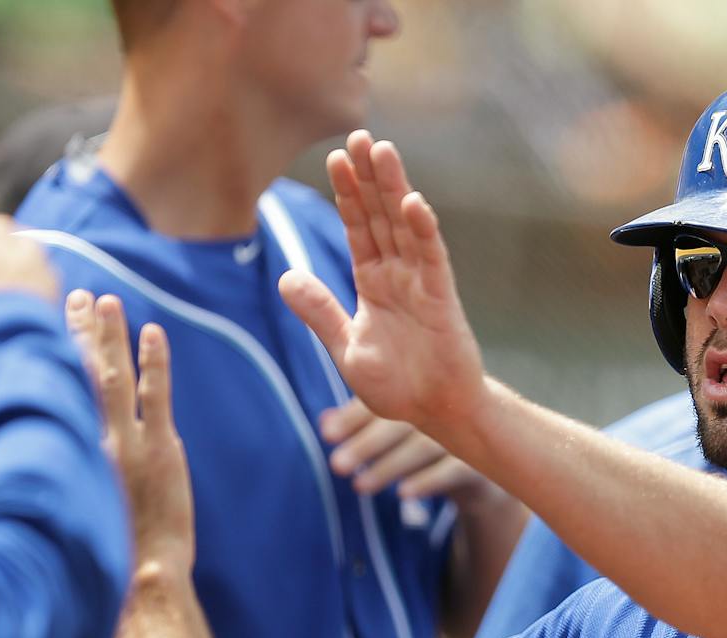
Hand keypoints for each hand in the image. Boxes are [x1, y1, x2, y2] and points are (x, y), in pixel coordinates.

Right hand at [66, 291, 193, 574]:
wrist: (139, 579)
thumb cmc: (100, 554)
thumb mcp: (67, 506)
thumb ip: (56, 471)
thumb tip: (42, 452)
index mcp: (63, 451)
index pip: (55, 388)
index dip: (53, 352)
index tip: (47, 322)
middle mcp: (90, 439)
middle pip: (81, 372)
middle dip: (79, 332)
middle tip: (77, 296)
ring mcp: (128, 442)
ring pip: (116, 376)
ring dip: (112, 336)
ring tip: (108, 301)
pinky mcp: (162, 451)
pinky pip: (158, 396)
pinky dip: (156, 362)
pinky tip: (154, 333)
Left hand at [279, 131, 488, 436]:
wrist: (435, 413)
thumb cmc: (397, 385)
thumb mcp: (346, 347)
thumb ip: (320, 311)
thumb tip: (285, 278)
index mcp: (373, 282)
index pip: (358, 228)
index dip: (347, 194)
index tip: (336, 158)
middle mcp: (398, 274)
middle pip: (381, 215)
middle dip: (369, 177)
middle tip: (359, 135)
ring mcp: (421, 283)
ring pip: (405, 226)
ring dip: (394, 188)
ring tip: (382, 150)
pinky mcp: (441, 298)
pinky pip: (431, 258)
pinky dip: (423, 230)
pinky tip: (412, 202)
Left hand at [322, 396, 496, 502]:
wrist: (486, 477)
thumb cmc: (432, 447)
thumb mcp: (399, 432)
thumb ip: (364, 423)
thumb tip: (323, 423)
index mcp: (421, 393)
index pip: (384, 399)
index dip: (353, 415)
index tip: (326, 435)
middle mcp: (444, 407)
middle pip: (401, 422)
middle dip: (365, 444)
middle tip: (336, 465)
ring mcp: (467, 434)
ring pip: (424, 446)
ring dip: (389, 467)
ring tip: (360, 487)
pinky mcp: (483, 462)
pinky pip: (453, 469)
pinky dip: (427, 481)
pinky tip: (403, 495)